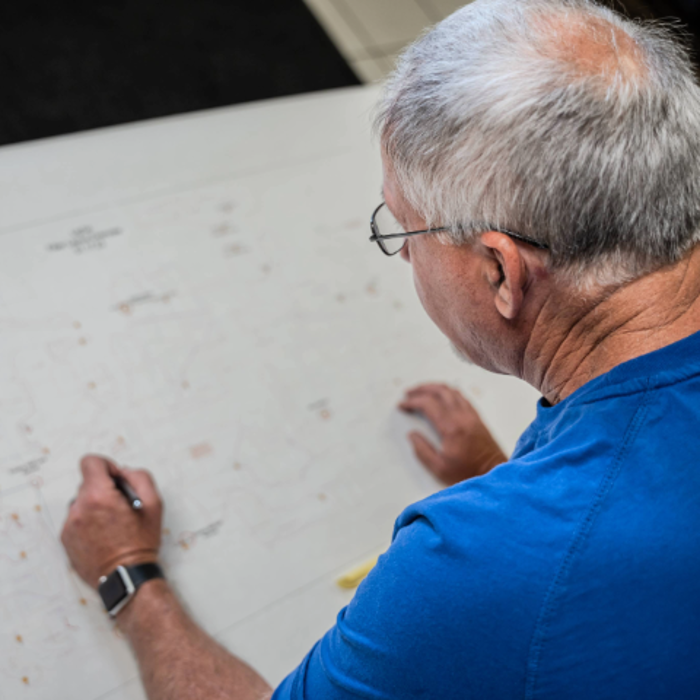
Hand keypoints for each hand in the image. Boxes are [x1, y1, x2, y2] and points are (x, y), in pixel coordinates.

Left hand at [61, 455, 162, 588]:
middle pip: (88, 483)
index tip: (117, 480)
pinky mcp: (65, 539)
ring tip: (112, 524)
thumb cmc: (141, 541)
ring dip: (95, 506)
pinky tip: (103, 535)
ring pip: (81, 501)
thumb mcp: (154, 504)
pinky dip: (88, 521)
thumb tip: (123, 472)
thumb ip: (139, 477)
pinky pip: (76, 519)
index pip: (90, 462)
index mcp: (98, 496)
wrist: (126, 576)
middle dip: (104, 489)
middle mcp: (78, 508)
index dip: (107, 466)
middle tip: (121, 508)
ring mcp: (69, 525)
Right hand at [399, 383, 506, 485]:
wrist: (494, 474)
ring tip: (423, 391)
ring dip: (436, 388)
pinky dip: (449, 392)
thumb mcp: (439, 468)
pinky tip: (443, 397)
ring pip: (452, 391)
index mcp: (451, 427)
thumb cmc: (468, 474)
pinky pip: (462, 397)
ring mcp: (472, 415)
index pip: (428, 404)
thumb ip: (422, 450)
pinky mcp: (478, 418)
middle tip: (409, 392)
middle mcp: (463, 416)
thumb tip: (412, 435)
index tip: (402, 404)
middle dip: (422, 389)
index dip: (412, 401)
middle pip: (440, 391)